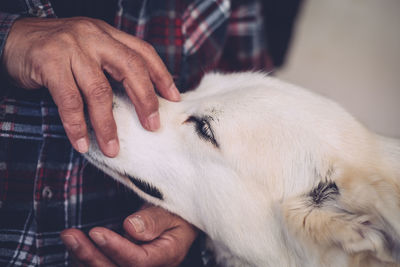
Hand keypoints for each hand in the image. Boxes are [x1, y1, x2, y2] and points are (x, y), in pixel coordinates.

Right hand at [2, 17, 179, 156]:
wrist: (13, 36)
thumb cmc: (57, 49)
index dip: (161, 75)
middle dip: (145, 100)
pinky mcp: (49, 61)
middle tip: (152, 126)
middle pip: (130, 68)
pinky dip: (77, 125)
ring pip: (99, 90)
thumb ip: (112, 64)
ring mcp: (71, 47)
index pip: (143, 52)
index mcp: (107, 34)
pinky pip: (69, 100)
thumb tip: (138, 95)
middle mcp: (94, 37)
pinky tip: (82, 142)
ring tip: (112, 148)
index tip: (174, 98)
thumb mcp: (89, 47)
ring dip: (107, 124)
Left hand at [61, 204, 197, 266]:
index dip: (116, 249)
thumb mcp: (172, 211)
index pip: (139, 261)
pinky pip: (105, 266)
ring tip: (68, 237)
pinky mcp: (124, 263)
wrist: (180, 221)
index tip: (97, 232)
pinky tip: (75, 244)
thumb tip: (130, 228)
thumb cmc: (178, 213)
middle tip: (70, 235)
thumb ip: (154, 220)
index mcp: (168, 255)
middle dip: (91, 256)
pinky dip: (87, 259)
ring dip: (84, 257)